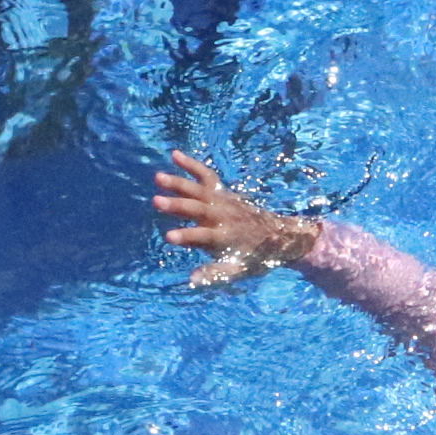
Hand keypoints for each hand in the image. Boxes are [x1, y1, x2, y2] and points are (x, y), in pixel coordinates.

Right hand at [151, 148, 320, 287]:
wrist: (279, 236)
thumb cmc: (255, 257)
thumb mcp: (238, 271)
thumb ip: (215, 274)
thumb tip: (192, 279)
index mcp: (224, 238)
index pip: (202, 237)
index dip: (186, 237)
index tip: (168, 237)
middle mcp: (222, 216)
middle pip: (197, 209)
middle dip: (177, 206)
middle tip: (156, 201)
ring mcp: (222, 201)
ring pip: (198, 189)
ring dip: (178, 183)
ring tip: (158, 177)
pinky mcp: (222, 191)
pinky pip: (205, 175)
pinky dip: (191, 164)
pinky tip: (174, 155)